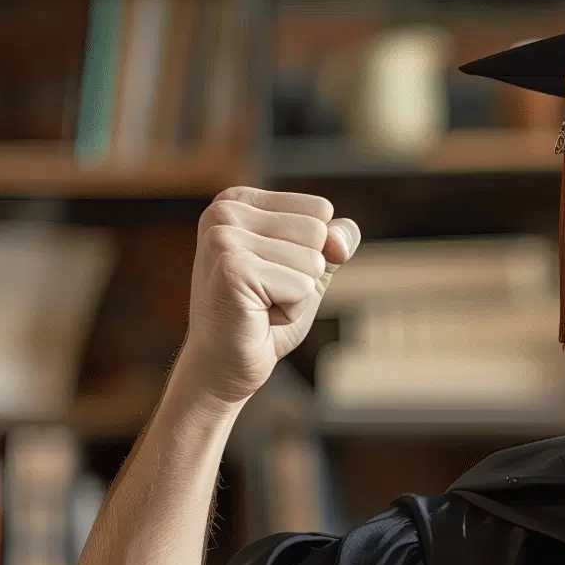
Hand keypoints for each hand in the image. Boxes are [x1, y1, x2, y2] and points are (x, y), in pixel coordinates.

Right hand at [178, 187, 360, 404]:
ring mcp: (223, 238)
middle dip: (304, 274)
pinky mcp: (232, 269)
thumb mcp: (310, 267)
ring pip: (313, 260)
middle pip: (318, 231)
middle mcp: (224, 211)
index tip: (271, 273)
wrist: (225, 364)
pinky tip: (258, 317)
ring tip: (261, 305)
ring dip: (297, 295)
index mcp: (238, 200)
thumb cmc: (265, 315)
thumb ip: (335, 241)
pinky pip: (302, 287)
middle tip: (266, 294)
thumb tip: (341, 241)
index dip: (311, 252)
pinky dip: (290, 312)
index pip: (320, 210)